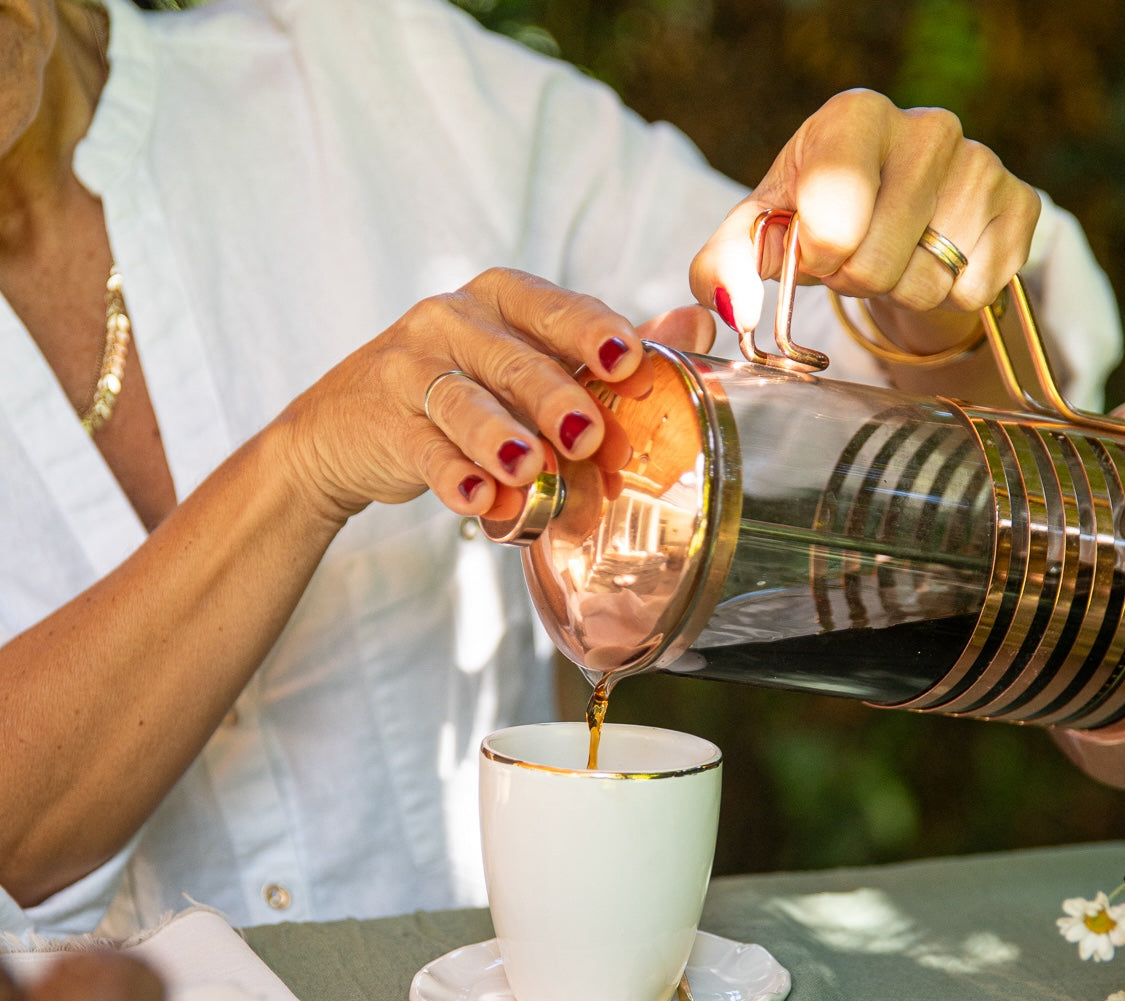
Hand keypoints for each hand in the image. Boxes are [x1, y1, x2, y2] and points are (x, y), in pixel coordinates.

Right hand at [272, 269, 657, 524]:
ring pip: (461, 400)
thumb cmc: (462, 389)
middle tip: (586, 432)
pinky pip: (422, 449)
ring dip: (497, 437)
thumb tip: (698, 327)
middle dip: (552, 394)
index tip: (626, 357)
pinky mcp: (383, 420)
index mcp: (500, 297)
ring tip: (529, 468)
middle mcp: (452, 319)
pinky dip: (451, 476)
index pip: (551, 306)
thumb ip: (605, 350)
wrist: (349, 428)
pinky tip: (477, 501)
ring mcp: (410, 367)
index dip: (588, 331)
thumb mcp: (527, 359)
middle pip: (509, 356)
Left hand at [689, 90, 1040, 354]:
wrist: (894, 221)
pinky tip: (940, 261)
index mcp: (853, 117)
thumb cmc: (819, 222)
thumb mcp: (759, 237)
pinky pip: (976, 289)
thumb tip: (733, 308)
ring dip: (905, 291)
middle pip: (879, 265)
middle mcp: (927, 127)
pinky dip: (952, 296)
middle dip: (859, 281)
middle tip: (858, 259)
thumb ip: (722, 268)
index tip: (816, 248)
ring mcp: (982, 162)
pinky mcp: (1022, 204)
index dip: (820, 258)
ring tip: (899, 257)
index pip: (833, 221)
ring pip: (931, 282)